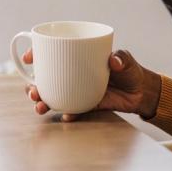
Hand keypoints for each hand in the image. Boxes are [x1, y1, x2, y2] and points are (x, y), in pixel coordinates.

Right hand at [23, 48, 161, 121]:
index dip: (37, 55)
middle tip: (32, 91)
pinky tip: (66, 115)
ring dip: (43, 102)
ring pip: (54, 97)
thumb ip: (120, 58)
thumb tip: (113, 61)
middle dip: (33, 86)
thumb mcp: (126, 59)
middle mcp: (73, 75)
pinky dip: (68, 113)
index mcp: (78, 58)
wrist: (142, 92)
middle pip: (46, 80)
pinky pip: (72, 110)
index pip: (52, 54)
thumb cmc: (131, 70)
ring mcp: (78, 91)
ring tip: (40, 106)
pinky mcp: (86, 105)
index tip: (29, 59)